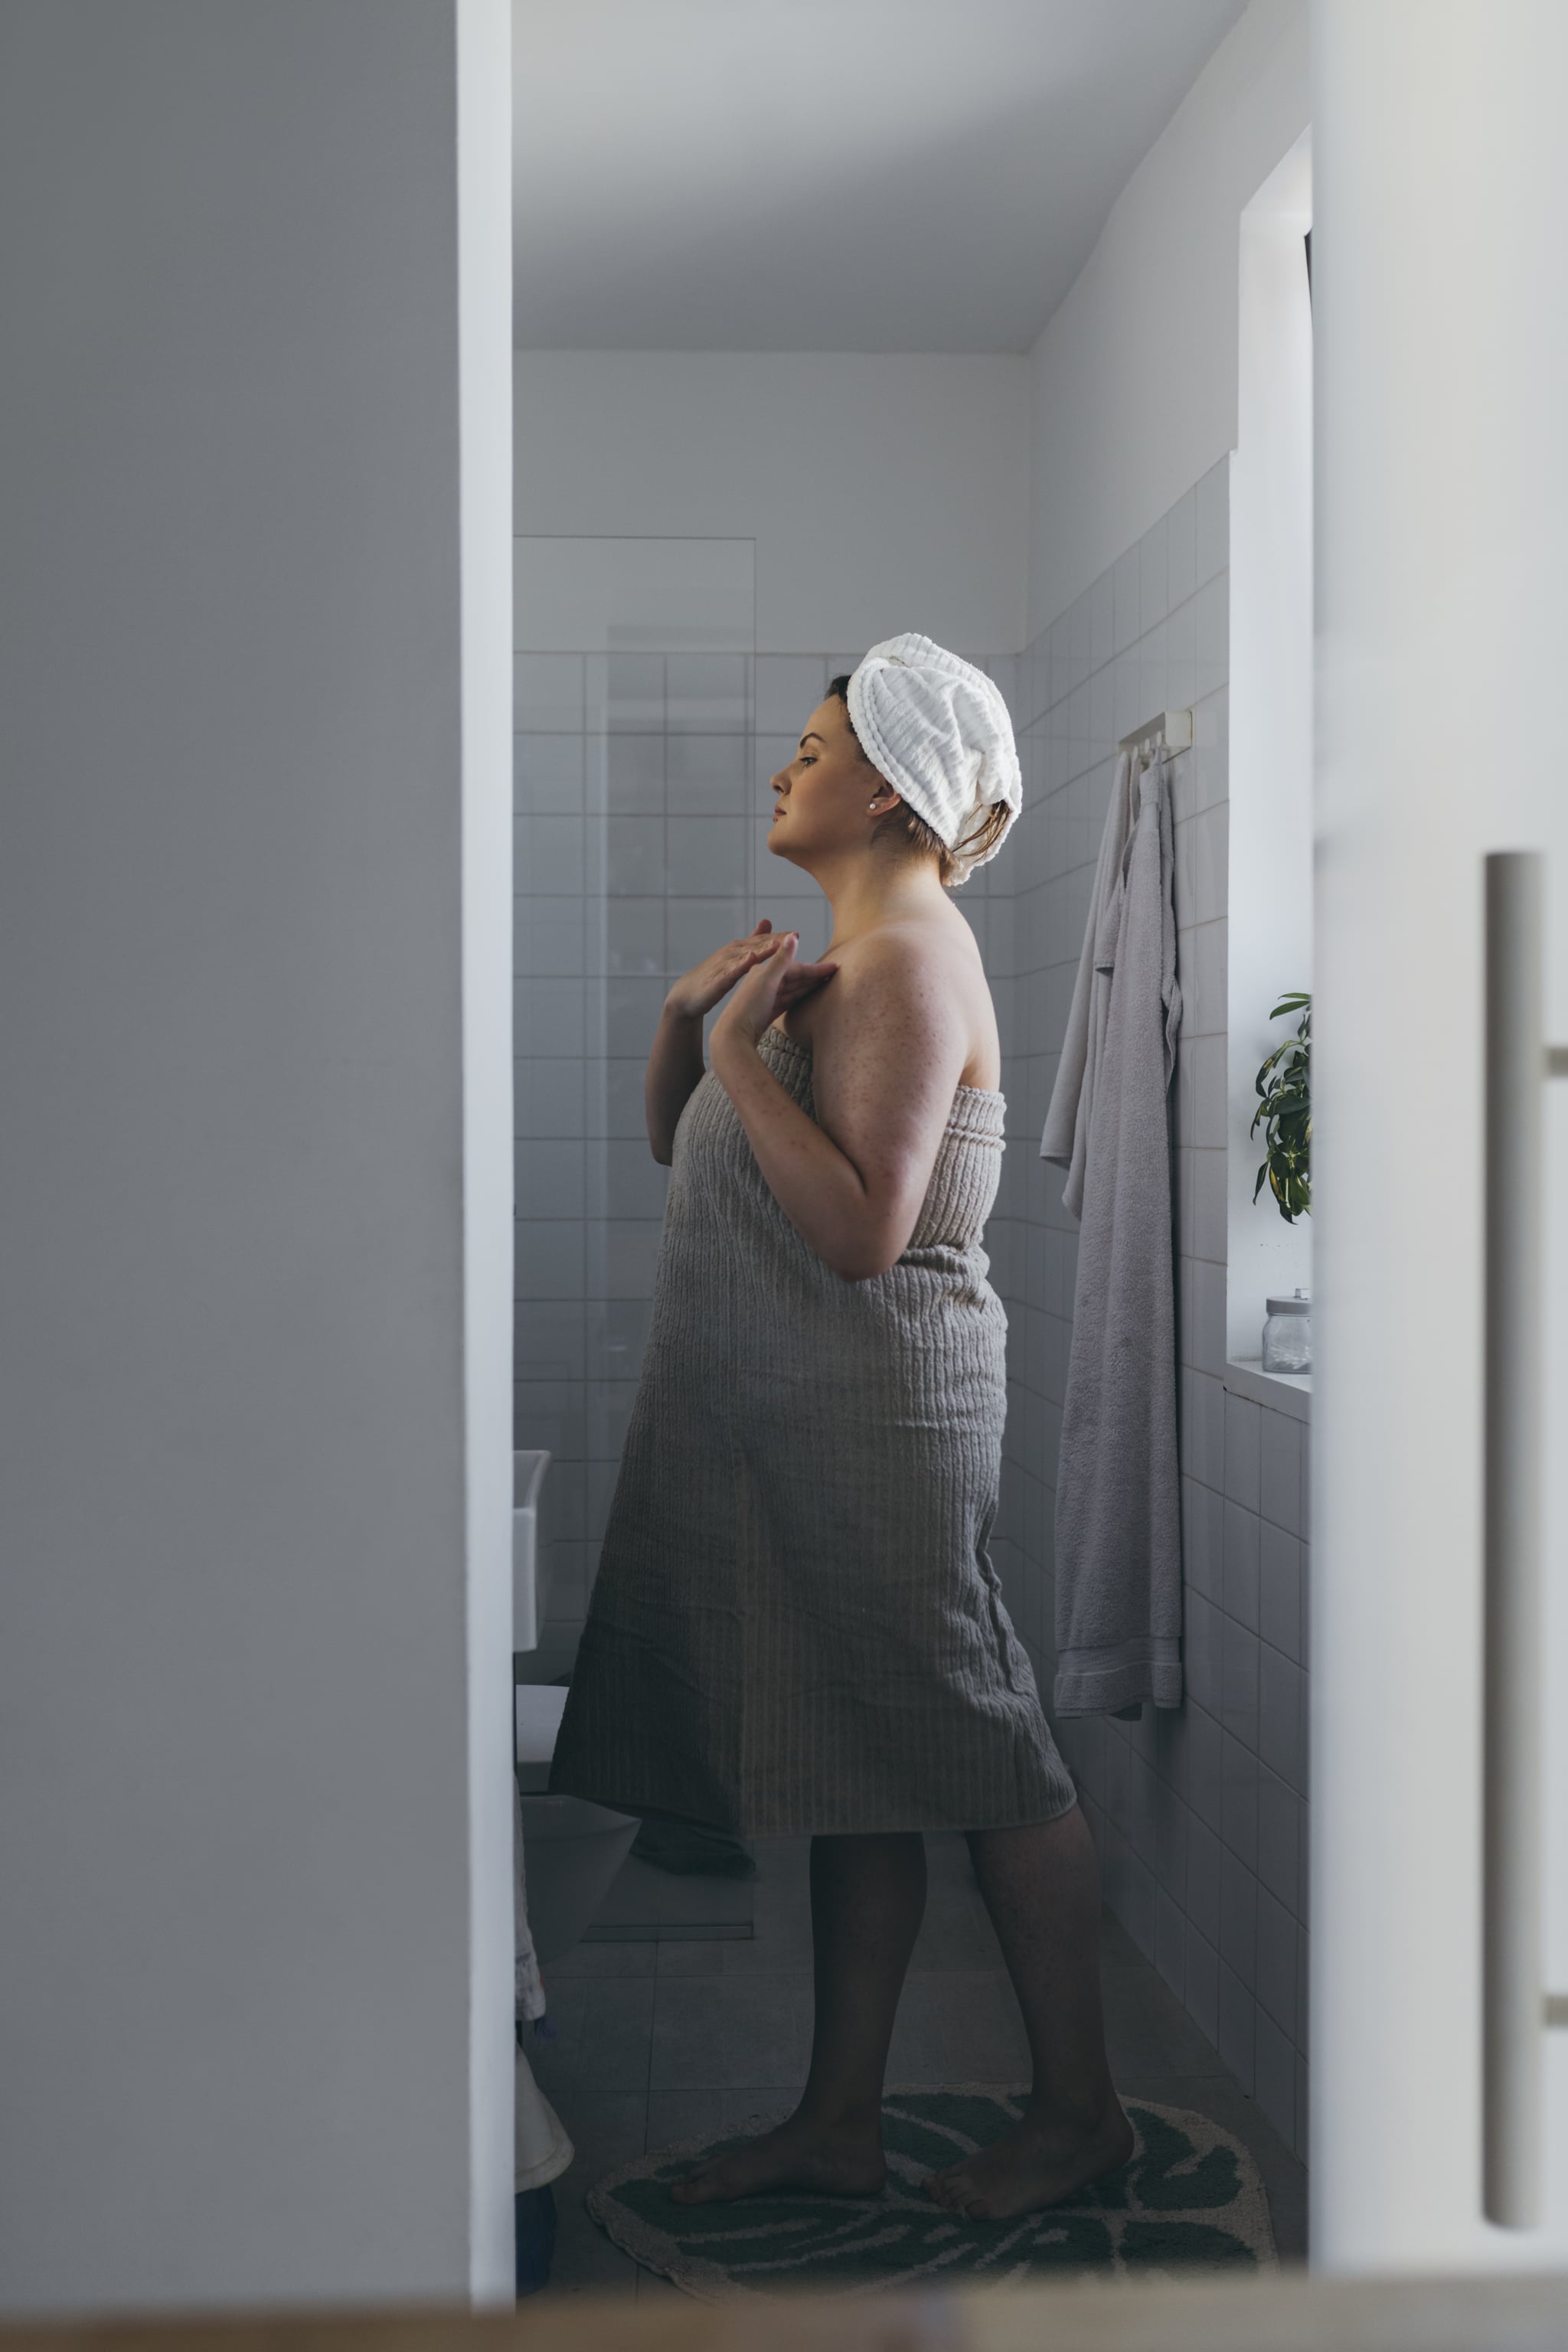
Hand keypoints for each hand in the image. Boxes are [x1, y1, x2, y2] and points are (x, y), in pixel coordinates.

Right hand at [663, 921, 783, 1021]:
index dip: (779, 937)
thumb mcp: (735, 959)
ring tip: (777, 946)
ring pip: (745, 956)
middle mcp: (732, 953)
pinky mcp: (717, 981)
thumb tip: (767, 923)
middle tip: (794, 935)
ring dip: (761, 950)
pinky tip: (750, 961)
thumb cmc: (713, 976)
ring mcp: (724, 966)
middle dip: (775, 940)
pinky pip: (730, 972)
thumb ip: (752, 943)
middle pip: (756, 945)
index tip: (797, 934)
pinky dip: (740, 965)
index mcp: (738, 950)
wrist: (687, 994)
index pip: (762, 941)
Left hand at [711, 930, 837, 1053]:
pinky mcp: (766, 1012)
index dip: (816, 968)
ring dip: (809, 986)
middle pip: (795, 978)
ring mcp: (766, 998)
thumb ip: (781, 959)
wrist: (734, 1037)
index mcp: (764, 971)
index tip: (834, 967)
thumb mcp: (767, 980)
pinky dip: (799, 998)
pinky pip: (787, 1002)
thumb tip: (792, 935)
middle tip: (836, 976)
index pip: (795, 967)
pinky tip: (808, 998)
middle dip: (815, 976)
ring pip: (792, 989)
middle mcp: (764, 982)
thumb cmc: (748, 1008)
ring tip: (827, 985)